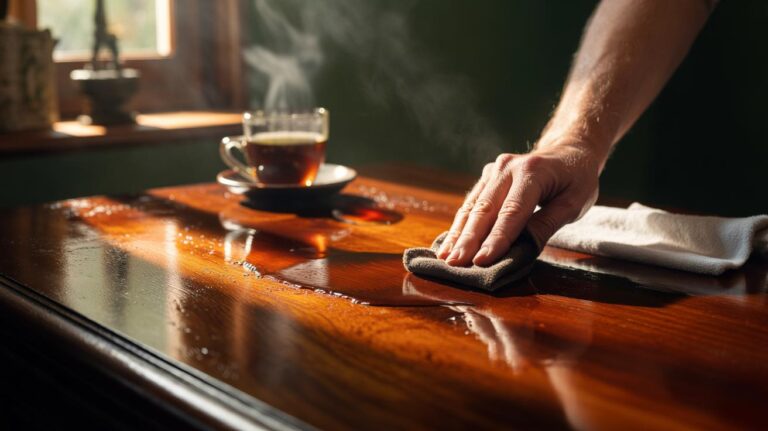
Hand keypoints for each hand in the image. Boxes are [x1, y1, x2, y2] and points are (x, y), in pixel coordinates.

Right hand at [437, 140, 602, 266]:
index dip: (496, 239)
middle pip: (485, 209)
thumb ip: (547, 224)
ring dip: (458, 234)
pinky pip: (472, 203)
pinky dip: (460, 225)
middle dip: (468, 239)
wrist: (568, 150)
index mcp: (533, 172)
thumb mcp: (574, 203)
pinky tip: (449, 243)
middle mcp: (508, 167)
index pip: (512, 212)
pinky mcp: (487, 177)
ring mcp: (494, 170)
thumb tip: (521, 248)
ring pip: (473, 206)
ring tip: (445, 258)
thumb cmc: (576, 179)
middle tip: (455, 264)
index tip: (482, 261)